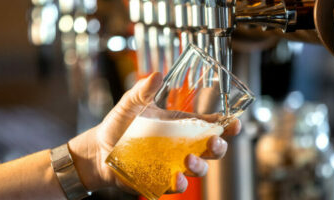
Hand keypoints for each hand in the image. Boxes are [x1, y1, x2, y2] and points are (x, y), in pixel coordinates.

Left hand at [68, 72, 240, 192]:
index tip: (234, 123)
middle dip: (219, 147)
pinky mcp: (161, 180)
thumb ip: (142, 90)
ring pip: (199, 168)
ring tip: (188, 160)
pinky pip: (177, 185)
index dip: (227, 125)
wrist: (99, 149)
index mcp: (181, 125)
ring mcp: (173, 164)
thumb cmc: (119, 124)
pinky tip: (177, 177)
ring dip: (200, 165)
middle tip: (214, 142)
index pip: (211, 125)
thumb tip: (155, 75)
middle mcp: (182, 146)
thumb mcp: (130, 104)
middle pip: (212, 149)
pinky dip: (181, 183)